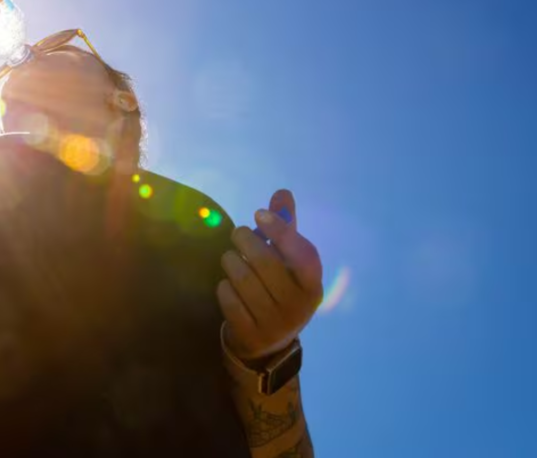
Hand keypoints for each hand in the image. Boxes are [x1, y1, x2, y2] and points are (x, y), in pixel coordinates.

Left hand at [216, 189, 323, 362]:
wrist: (267, 343)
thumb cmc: (279, 290)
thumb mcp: (288, 263)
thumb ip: (286, 228)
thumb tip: (282, 192)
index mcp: (312, 285)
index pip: (302, 254)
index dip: (281, 231)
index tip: (259, 214)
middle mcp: (298, 306)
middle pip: (266, 263)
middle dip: (246, 241)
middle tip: (238, 234)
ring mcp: (274, 323)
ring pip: (243, 280)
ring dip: (231, 262)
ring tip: (231, 258)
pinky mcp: (250, 333)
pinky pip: (229, 299)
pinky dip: (224, 287)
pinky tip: (228, 285)